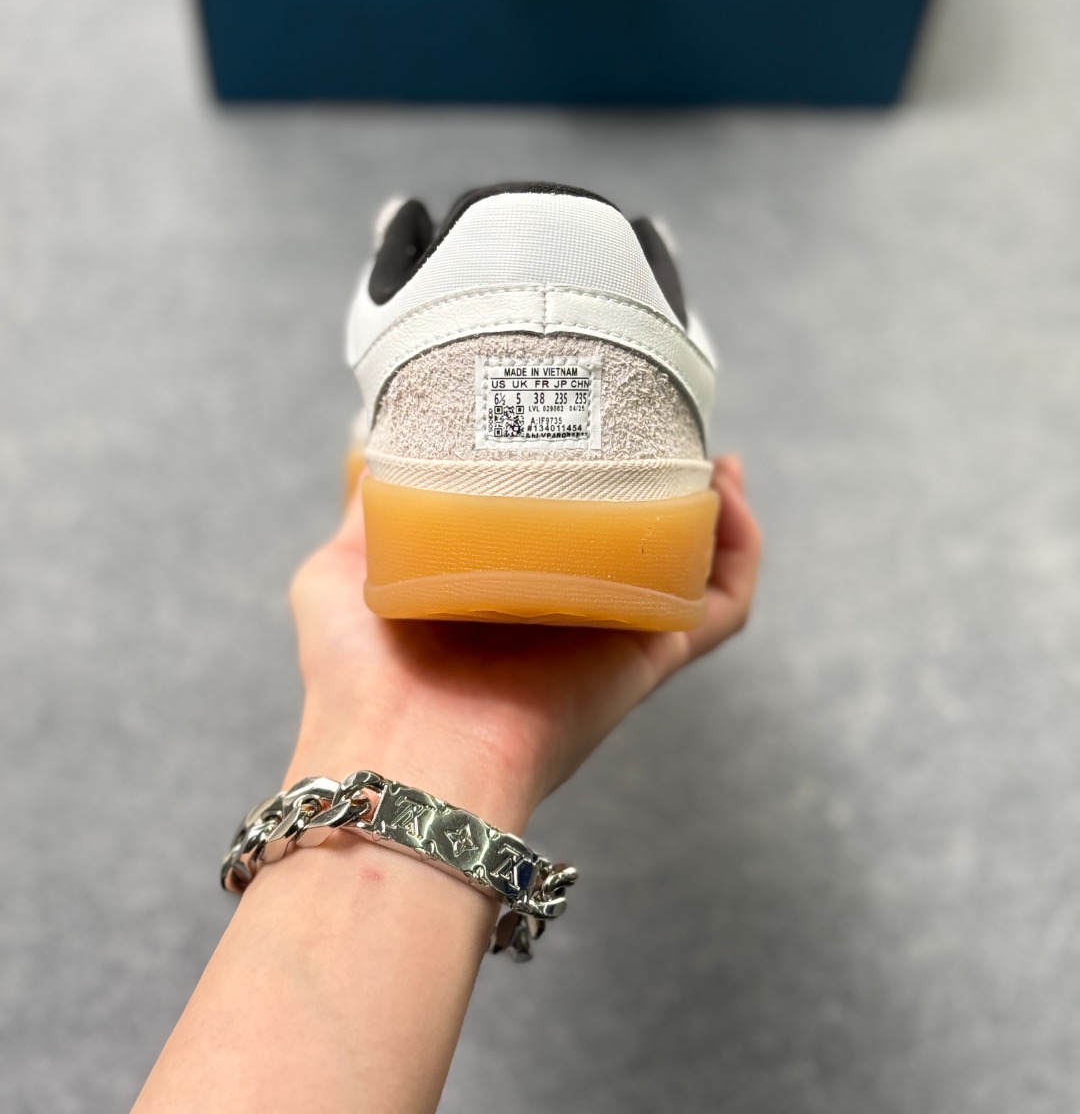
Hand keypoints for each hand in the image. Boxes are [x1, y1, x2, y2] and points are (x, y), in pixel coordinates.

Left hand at [286, 456, 761, 829]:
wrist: (397, 758)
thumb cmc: (358, 677)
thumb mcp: (344, 567)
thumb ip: (367, 507)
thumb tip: (367, 439)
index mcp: (504, 585)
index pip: (563, 523)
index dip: (588, 475)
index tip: (595, 420)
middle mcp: (566, 607)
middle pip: (637, 541)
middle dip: (662, 487)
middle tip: (669, 433)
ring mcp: (612, 633)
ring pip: (691, 567)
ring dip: (715, 511)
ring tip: (716, 460)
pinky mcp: (648, 656)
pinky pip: (722, 606)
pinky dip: (742, 552)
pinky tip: (730, 496)